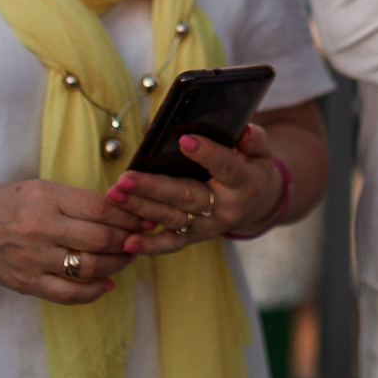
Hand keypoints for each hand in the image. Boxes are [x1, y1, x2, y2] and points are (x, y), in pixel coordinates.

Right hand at [0, 179, 139, 305]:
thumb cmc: (8, 204)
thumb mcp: (40, 189)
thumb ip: (76, 201)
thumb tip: (120, 212)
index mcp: (46, 198)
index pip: (99, 208)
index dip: (127, 216)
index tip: (142, 218)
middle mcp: (40, 228)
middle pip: (99, 239)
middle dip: (127, 241)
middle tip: (139, 240)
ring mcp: (33, 259)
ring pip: (89, 267)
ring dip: (116, 265)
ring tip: (127, 259)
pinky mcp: (27, 283)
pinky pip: (68, 294)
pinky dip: (93, 292)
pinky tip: (107, 284)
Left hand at [107, 124, 287, 256]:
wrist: (255, 205)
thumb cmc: (251, 169)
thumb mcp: (261, 153)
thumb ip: (254, 140)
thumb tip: (242, 131)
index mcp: (244, 182)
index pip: (226, 167)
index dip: (208, 154)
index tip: (184, 140)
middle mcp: (225, 208)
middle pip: (187, 197)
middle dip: (154, 188)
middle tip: (126, 178)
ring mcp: (207, 226)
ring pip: (171, 218)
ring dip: (141, 209)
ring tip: (116, 196)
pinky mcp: (194, 238)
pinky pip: (171, 244)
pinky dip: (150, 245)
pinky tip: (128, 241)